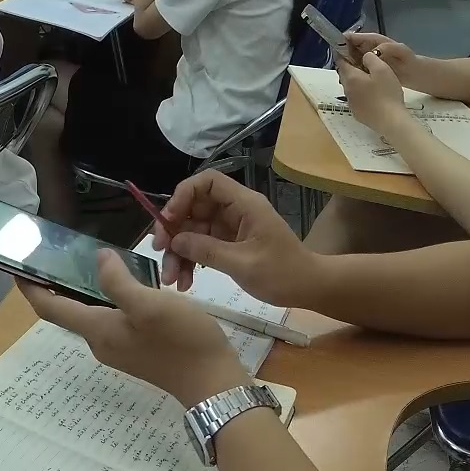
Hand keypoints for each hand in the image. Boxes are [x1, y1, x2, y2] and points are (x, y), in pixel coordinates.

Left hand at [20, 254, 250, 408]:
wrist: (214, 383)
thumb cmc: (181, 341)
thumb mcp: (149, 304)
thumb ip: (117, 281)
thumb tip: (97, 259)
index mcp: (97, 330)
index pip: (50, 308)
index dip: (30, 287)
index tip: (16, 265)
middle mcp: (100, 342)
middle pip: (67, 311)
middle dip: (56, 284)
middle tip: (56, 252)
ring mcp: (119, 348)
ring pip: (91, 314)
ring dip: (83, 290)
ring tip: (89, 260)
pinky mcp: (137, 350)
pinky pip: (111, 319)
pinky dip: (107, 299)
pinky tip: (125, 282)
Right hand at [156, 171, 319, 307]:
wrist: (309, 289)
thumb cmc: (283, 273)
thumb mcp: (243, 264)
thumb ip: (207, 250)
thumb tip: (175, 241)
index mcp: (244, 204)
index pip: (207, 182)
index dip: (183, 195)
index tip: (168, 220)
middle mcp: (235, 210)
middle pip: (194, 208)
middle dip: (174, 231)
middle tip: (160, 253)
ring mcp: (230, 227)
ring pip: (193, 230)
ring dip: (178, 253)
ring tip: (171, 279)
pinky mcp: (228, 243)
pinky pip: (201, 245)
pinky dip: (190, 262)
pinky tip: (184, 282)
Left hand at [334, 51, 414, 139]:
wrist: (391, 121)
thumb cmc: (387, 93)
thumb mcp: (382, 70)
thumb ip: (371, 58)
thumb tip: (364, 55)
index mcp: (350, 77)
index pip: (341, 61)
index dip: (344, 53)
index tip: (351, 49)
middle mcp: (346, 90)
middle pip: (345, 74)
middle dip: (351, 67)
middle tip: (364, 63)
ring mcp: (351, 103)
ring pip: (350, 87)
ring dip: (356, 81)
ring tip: (370, 79)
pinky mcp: (357, 113)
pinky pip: (355, 98)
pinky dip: (360, 93)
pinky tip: (372, 95)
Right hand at [344, 32, 414, 73]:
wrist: (415, 73)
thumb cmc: (408, 59)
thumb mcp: (401, 51)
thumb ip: (389, 48)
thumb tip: (374, 51)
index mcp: (375, 40)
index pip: (358, 37)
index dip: (347, 39)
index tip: (337, 44)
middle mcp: (370, 47)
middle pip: (352, 47)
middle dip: (344, 51)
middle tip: (336, 59)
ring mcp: (369, 58)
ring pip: (353, 57)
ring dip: (347, 61)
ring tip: (340, 69)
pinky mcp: (369, 68)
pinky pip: (357, 67)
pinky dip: (353, 70)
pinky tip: (349, 77)